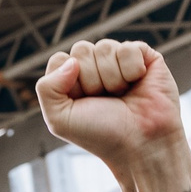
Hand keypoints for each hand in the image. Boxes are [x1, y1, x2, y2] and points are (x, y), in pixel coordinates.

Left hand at [36, 40, 190, 191]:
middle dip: (91, 80)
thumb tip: (71, 61)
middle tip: (104, 101)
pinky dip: (131, 70)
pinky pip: (128, 48)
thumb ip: (47, 88)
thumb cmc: (100, 135)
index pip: (60, 60)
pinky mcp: (143, 56)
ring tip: (121, 95)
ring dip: (112, 79)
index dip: (68, 82)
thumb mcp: (59, 119)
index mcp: (72, 80)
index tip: (82, 103)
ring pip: (105, 46)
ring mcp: (119, 60)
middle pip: (81, 50)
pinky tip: (137, 84)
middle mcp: (95, 67)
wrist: (140, 144)